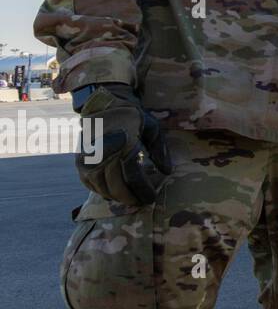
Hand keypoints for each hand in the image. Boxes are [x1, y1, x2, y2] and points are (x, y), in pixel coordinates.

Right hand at [74, 83, 172, 205]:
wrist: (104, 105)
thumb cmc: (132, 117)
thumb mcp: (152, 128)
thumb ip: (160, 150)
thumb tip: (167, 172)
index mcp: (124, 145)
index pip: (133, 177)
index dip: (143, 190)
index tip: (151, 198)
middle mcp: (103, 154)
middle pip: (117, 186)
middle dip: (131, 198)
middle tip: (142, 203)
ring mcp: (88, 160)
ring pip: (102, 188)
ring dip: (117, 198)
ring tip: (130, 201)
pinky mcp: (80, 162)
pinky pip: (90, 184)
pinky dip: (102, 192)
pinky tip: (114, 195)